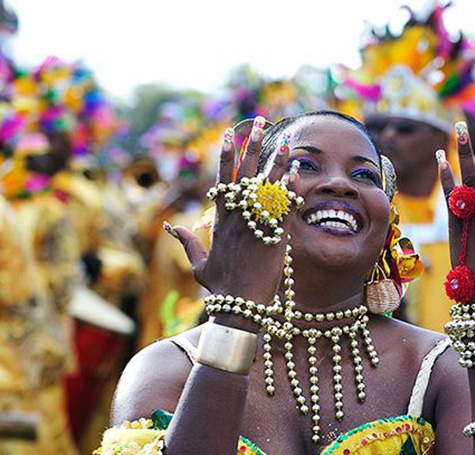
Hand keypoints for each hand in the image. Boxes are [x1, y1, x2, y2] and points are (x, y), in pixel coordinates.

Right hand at [164, 117, 298, 305]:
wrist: (240, 304)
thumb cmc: (221, 287)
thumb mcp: (199, 264)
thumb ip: (187, 242)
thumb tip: (169, 226)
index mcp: (221, 221)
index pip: (223, 179)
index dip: (227, 155)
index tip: (229, 134)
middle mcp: (239, 218)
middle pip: (245, 174)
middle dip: (252, 145)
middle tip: (260, 122)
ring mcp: (258, 225)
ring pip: (268, 187)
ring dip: (277, 162)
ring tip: (286, 141)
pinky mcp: (276, 237)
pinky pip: (285, 207)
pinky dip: (291, 189)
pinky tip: (297, 172)